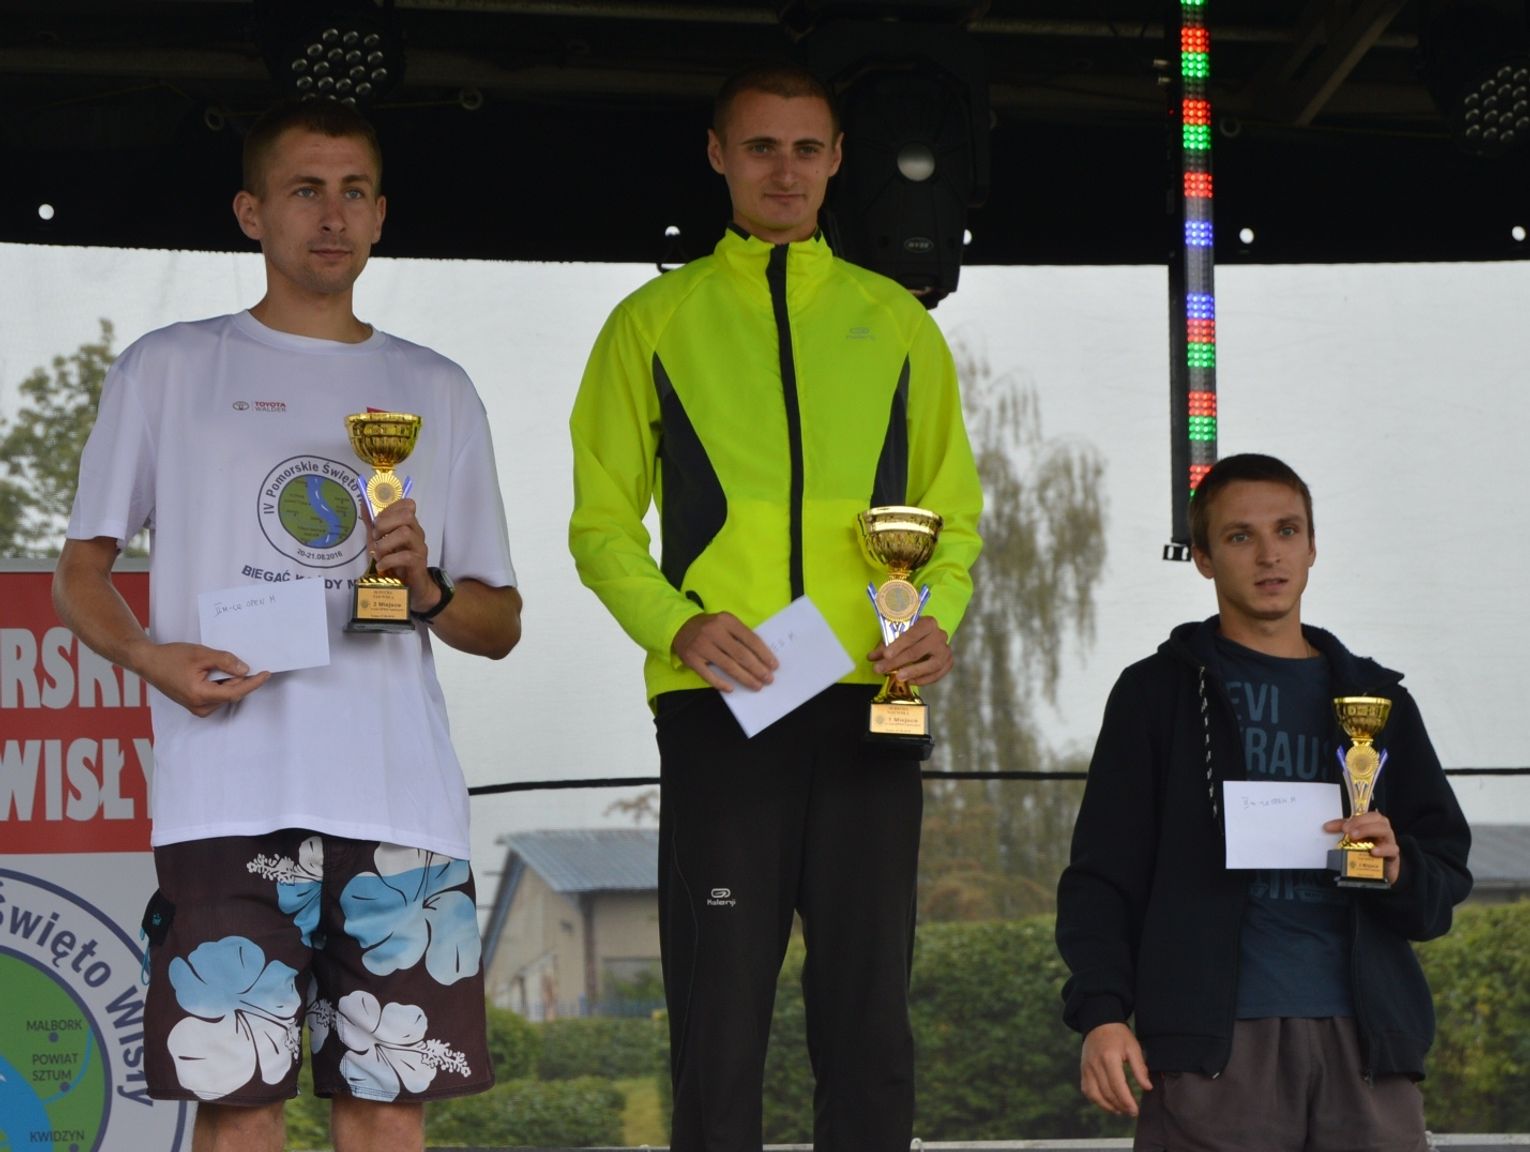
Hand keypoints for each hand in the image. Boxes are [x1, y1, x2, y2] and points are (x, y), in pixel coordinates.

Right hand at [134, 641, 270, 717]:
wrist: (148, 662)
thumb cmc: (170, 657)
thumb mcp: (201, 654)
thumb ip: (224, 661)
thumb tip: (245, 669)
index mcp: (200, 695)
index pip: (235, 693)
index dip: (253, 683)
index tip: (266, 674)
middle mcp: (199, 706)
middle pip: (231, 693)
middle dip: (239, 678)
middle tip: (237, 661)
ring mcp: (197, 708)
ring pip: (225, 694)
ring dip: (229, 680)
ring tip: (215, 665)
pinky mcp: (196, 704)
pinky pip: (217, 695)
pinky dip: (221, 683)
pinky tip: (214, 672)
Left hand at [369, 498, 434, 610]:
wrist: (412, 587)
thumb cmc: (394, 561)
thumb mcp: (379, 540)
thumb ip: (372, 523)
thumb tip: (363, 503)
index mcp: (409, 525)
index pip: (408, 504)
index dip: (390, 508)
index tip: (376, 520)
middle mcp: (417, 533)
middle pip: (407, 515)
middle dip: (386, 523)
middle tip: (375, 536)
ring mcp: (420, 548)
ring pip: (406, 533)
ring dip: (385, 542)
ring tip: (377, 552)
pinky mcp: (419, 564)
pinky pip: (406, 557)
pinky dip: (389, 560)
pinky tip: (381, 566)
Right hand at [672, 612, 776, 691]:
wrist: (680, 626)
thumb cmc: (710, 627)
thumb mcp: (725, 623)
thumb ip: (740, 636)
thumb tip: (761, 657)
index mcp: (726, 620)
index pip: (750, 639)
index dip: (764, 654)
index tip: (774, 665)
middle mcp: (714, 631)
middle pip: (741, 654)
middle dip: (757, 669)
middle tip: (768, 679)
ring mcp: (701, 645)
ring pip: (728, 666)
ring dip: (745, 678)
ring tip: (756, 685)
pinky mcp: (691, 658)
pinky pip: (709, 675)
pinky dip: (721, 683)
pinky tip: (732, 688)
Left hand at [868, 615, 952, 686]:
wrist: (928, 638)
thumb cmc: (909, 636)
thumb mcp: (896, 636)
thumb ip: (884, 646)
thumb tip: (871, 658)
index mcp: (928, 622)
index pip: (913, 633)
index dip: (899, 645)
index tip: (885, 655)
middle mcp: (940, 635)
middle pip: (918, 650)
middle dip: (898, 662)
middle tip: (881, 669)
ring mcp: (945, 650)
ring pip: (931, 664)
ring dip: (913, 672)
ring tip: (898, 678)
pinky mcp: (948, 663)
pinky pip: (937, 674)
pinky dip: (923, 679)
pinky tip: (909, 681)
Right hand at [1080, 1022, 1151, 1116]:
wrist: (1099, 1022)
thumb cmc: (1119, 1035)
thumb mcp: (1133, 1047)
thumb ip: (1140, 1068)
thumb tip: (1147, 1087)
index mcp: (1109, 1058)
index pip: (1117, 1086)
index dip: (1126, 1101)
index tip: (1135, 1110)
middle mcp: (1095, 1064)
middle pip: (1107, 1092)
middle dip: (1120, 1106)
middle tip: (1132, 1112)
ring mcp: (1087, 1068)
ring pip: (1095, 1095)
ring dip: (1108, 1106)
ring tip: (1120, 1111)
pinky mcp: (1083, 1070)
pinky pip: (1087, 1090)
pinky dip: (1096, 1100)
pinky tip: (1107, 1103)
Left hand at [1323, 810, 1401, 883]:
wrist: (1383, 869)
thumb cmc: (1369, 849)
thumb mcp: (1355, 839)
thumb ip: (1343, 831)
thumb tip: (1326, 827)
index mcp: (1373, 823)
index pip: (1366, 815)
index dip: (1354, 819)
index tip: (1343, 827)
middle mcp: (1383, 829)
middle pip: (1377, 819)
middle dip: (1361, 823)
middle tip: (1347, 831)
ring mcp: (1389, 841)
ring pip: (1385, 830)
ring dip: (1369, 831)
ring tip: (1354, 837)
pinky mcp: (1393, 855)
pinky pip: (1392, 849)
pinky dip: (1383, 849)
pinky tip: (1373, 851)